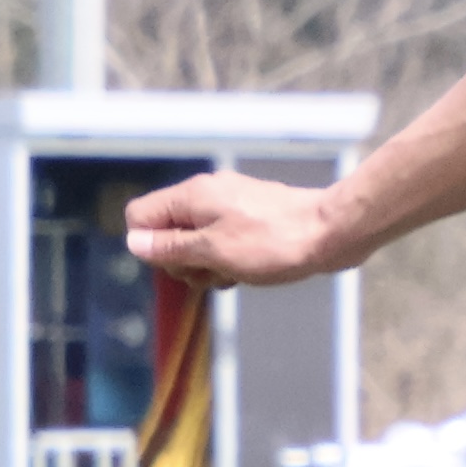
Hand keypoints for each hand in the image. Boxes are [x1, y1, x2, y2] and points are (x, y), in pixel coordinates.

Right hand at [126, 169, 352, 290]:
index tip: (179, 263)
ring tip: (236, 272)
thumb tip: (134, 243)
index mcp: (192, 196)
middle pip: (168, 232)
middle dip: (183, 261)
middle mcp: (207, 194)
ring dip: (209, 265)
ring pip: (197, 241)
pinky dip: (230, 259)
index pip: (141, 216)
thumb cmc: (273, 243)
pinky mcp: (251, 218)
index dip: (150, 247)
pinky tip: (249, 271)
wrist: (331, 232)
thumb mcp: (214, 251)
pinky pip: (224, 242)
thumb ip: (172, 247)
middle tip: (212, 271)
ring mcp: (231, 205)